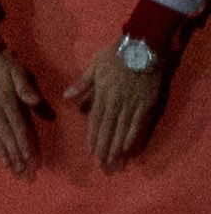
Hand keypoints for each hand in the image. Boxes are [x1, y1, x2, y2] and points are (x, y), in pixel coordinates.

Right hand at [0, 49, 46, 177]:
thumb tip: (36, 103)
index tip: (30, 160)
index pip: (17, 127)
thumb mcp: (16, 69)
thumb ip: (25, 87)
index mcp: (5, 98)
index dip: (24, 145)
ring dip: (0, 152)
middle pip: (4, 136)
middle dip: (14, 156)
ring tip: (8, 167)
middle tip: (21, 172)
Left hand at [85, 44, 172, 171]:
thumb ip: (82, 84)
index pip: (96, 119)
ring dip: (118, 147)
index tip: (90, 151)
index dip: (93, 136)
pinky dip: (134, 137)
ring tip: (114, 162)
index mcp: (103, 93)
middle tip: (102, 165)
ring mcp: (133, 104)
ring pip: (123, 129)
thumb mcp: (94, 66)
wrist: (143, 48)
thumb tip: (66, 97)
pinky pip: (140, 124)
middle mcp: (117, 102)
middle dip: (105, 148)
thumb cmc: (115, 56)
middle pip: (109, 128)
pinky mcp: (147, 104)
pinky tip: (130, 149)